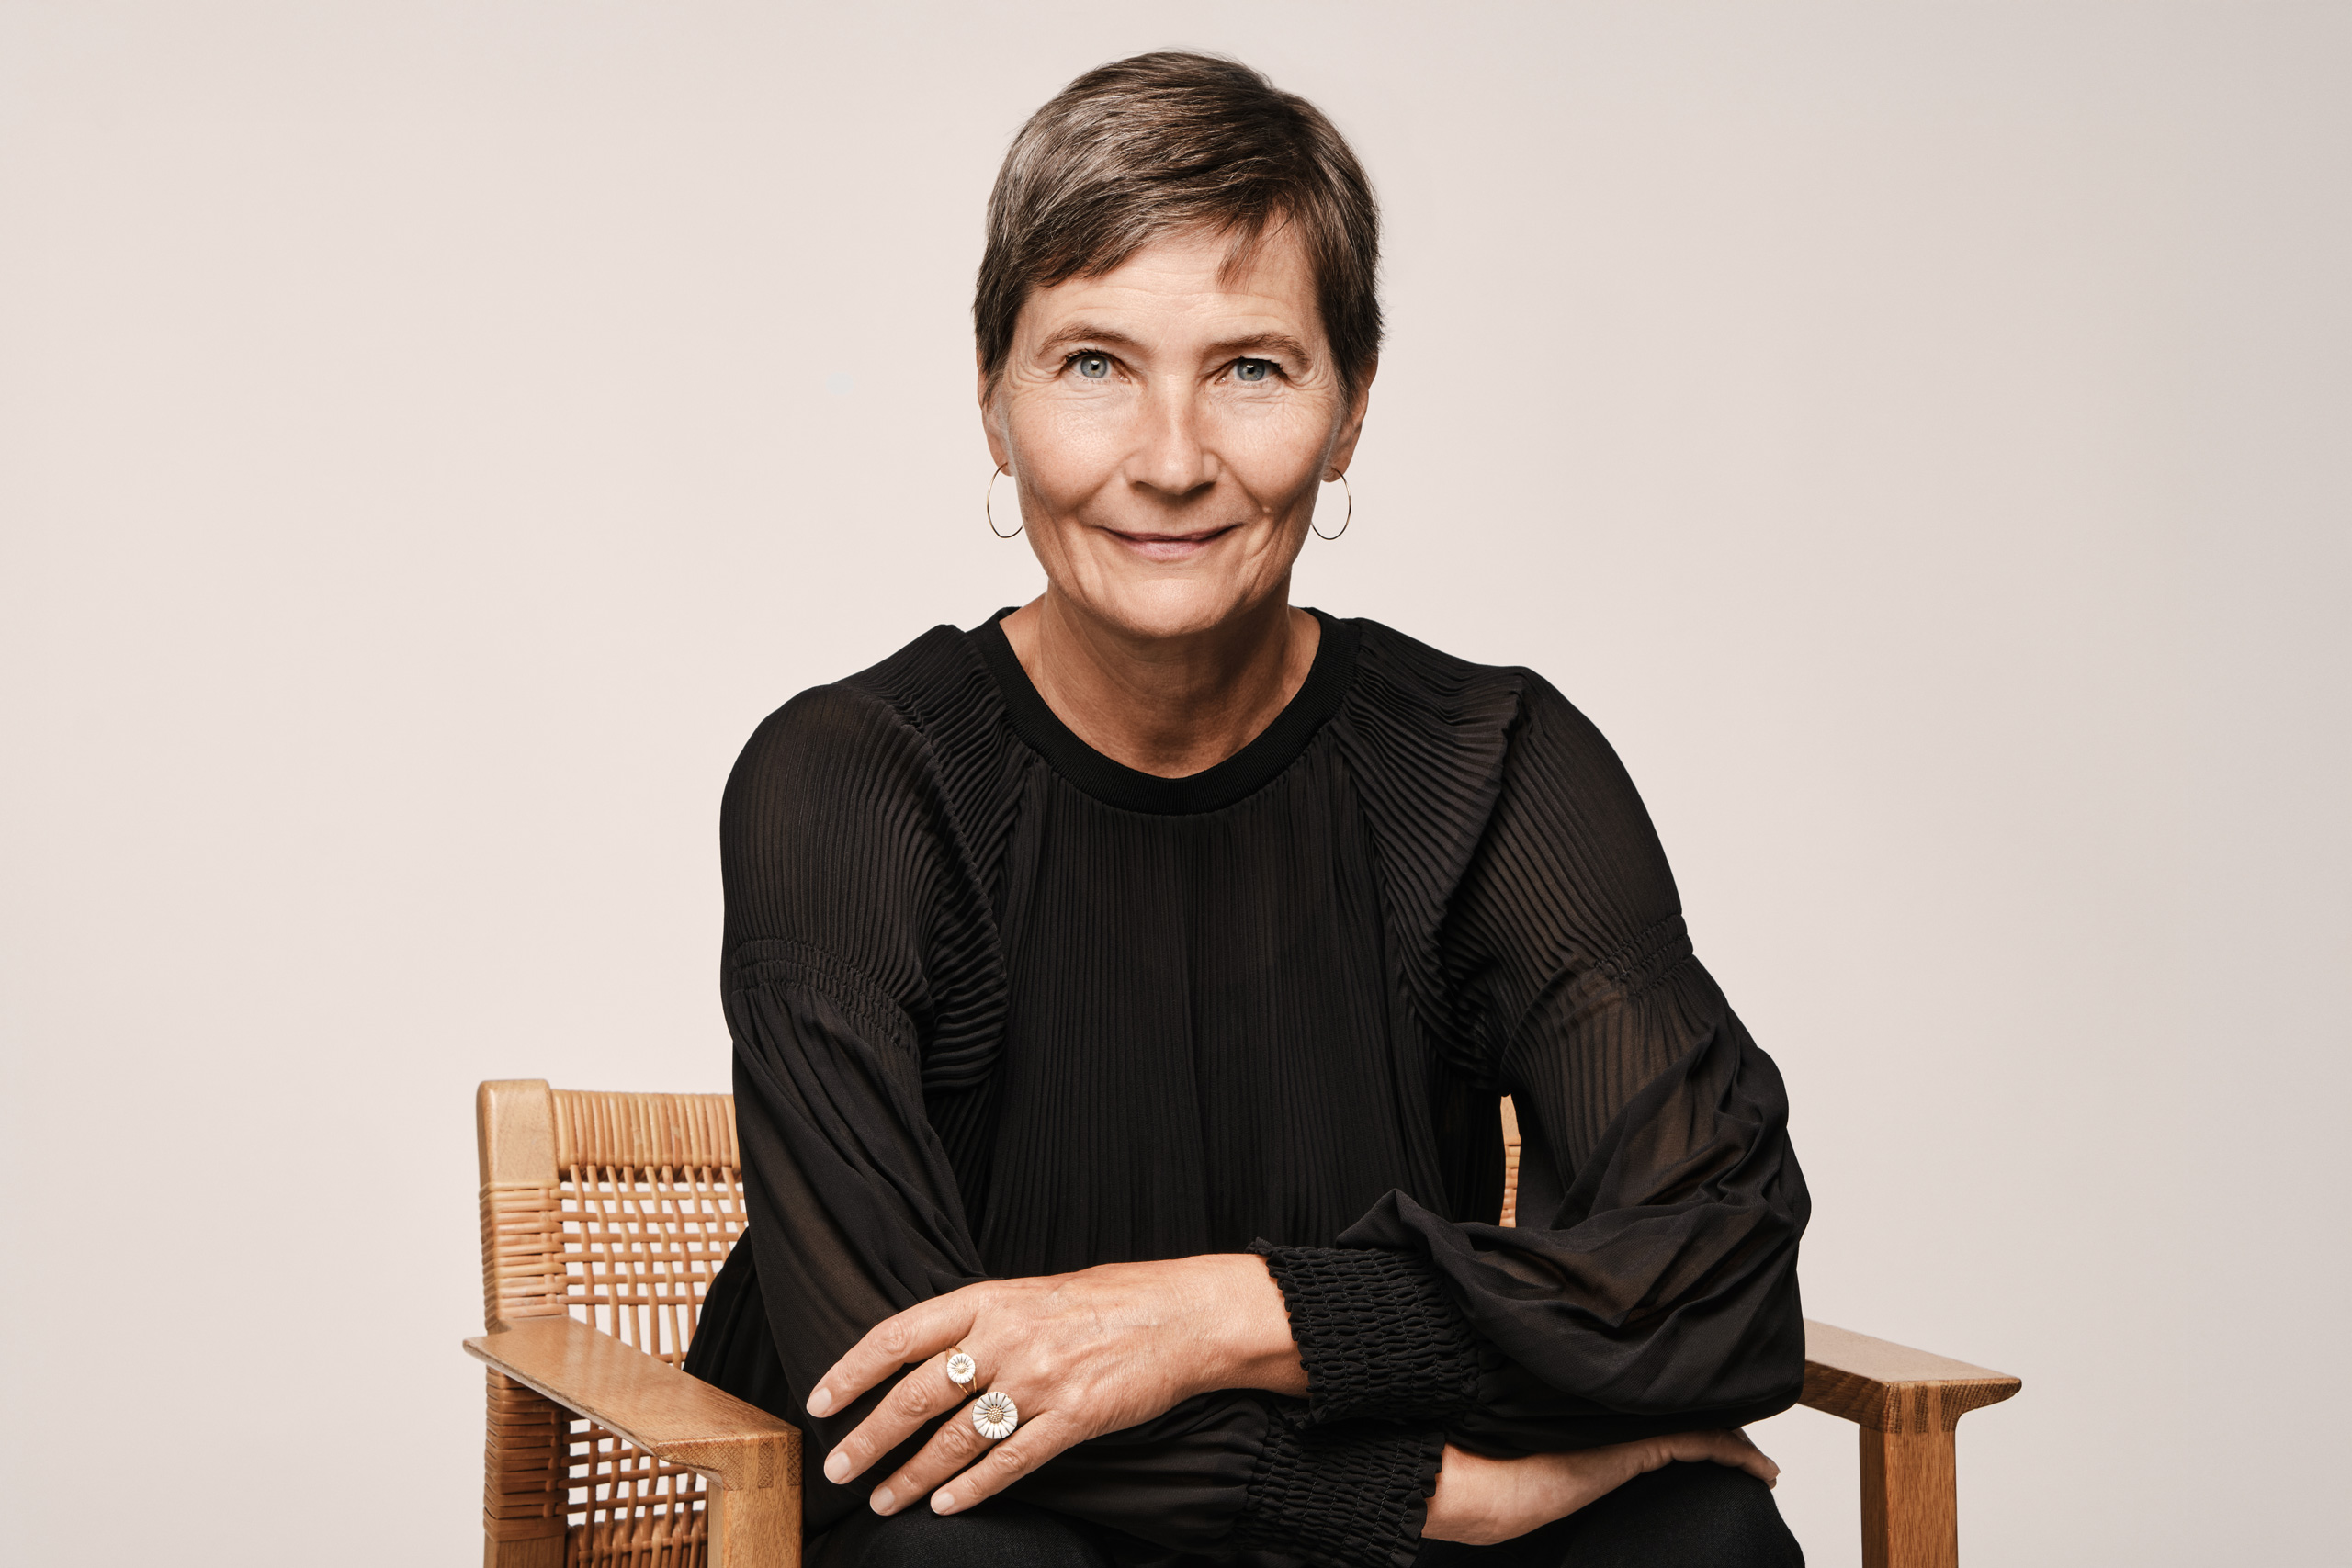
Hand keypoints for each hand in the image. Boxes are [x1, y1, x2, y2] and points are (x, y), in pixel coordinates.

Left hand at [807, 1254, 1304, 1517]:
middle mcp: (1008, 1337)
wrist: (1181, 1313)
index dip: (853, 1370)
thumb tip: (919, 1360)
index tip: (820, 1402)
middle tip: (838, 1468)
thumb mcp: (1030, 1293)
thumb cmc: (1104, 1302)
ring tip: (883, 1500)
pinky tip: (946, 1506)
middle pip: (918, 1395)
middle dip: (870, 1437)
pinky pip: (1012, 1461)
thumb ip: (978, 1323)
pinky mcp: (1076, 1417)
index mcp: (990, 1298)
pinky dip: (973, 1488)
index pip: (900, 1335)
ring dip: (913, 1475)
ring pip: (958, 1437)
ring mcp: (1042, 1379)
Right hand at [1421, 1431, 1778, 1545]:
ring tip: (1758, 1461)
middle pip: (1679, 1411)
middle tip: (1746, 1447)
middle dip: (1717, 1423)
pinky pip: (1697, 1446)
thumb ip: (1564, 1447)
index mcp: (1594, 1419)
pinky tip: (1761, 1472)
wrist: (1477, 1483)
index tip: (1723, 1427)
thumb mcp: (1537, 1458)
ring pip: (1693, 1426)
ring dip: (1731, 1443)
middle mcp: (1611, 1416)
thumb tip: (1557, 1463)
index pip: (1657, 1409)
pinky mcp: (1632, 1447)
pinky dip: (1735, 1455)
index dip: (1694, 1414)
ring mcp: (1621, 1429)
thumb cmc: (1493, 1475)